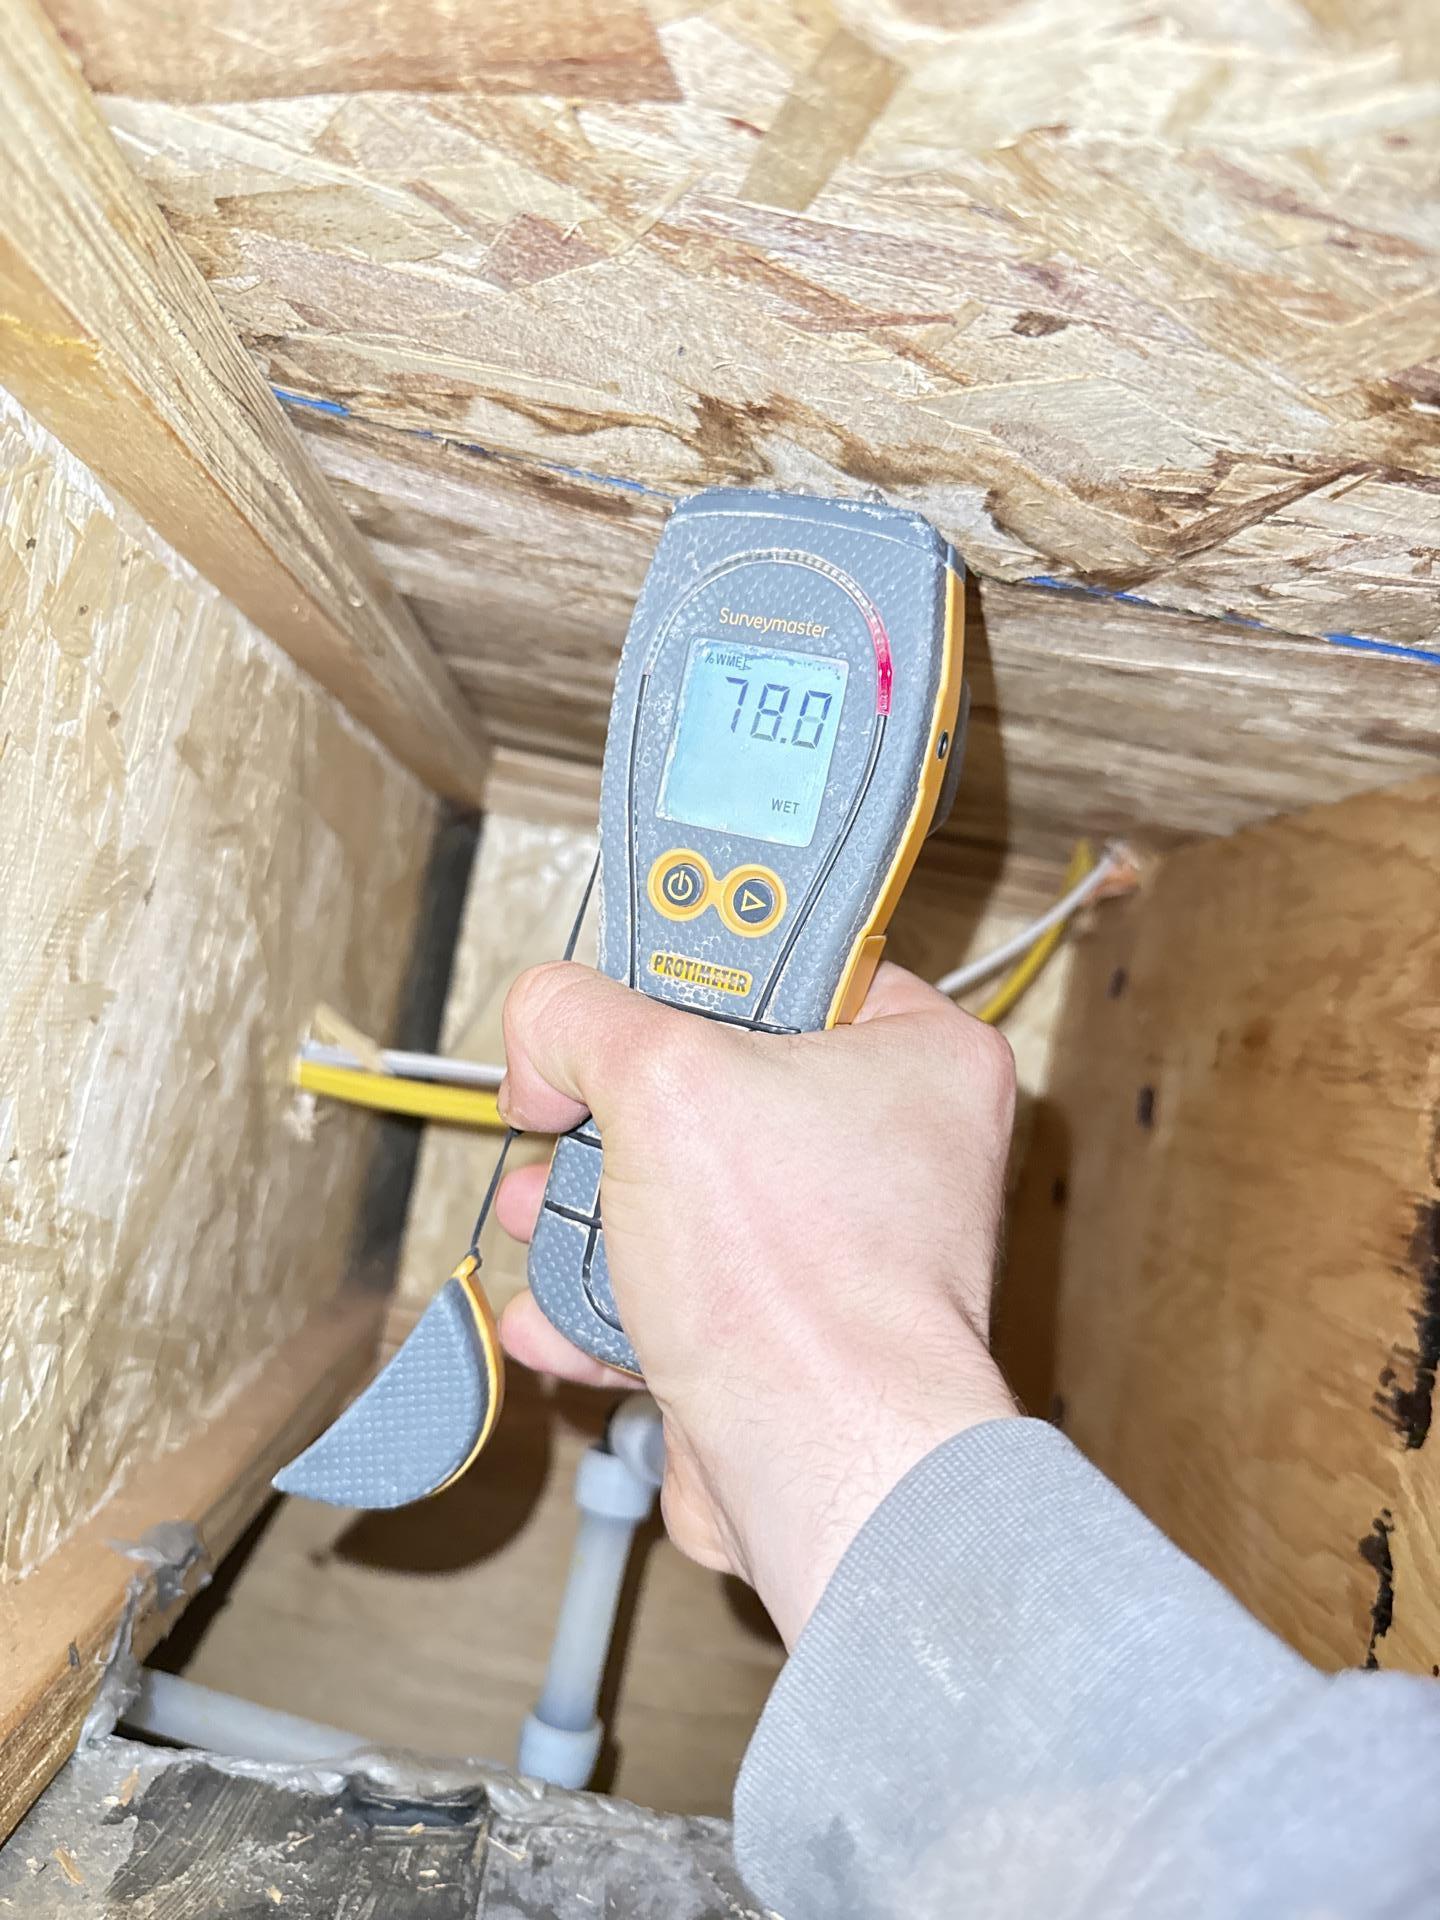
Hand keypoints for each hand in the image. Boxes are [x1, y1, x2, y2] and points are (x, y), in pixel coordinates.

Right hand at [495, 960, 1017, 1645]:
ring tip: (534, 1219)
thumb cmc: (796, 1280)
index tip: (618, 985)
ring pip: (687, 1193)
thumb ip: (580, 1016)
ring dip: (591, 1213)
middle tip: (562, 1118)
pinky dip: (612, 1300)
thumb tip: (544, 1025)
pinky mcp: (794, 1329)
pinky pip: (687, 1287)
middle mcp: (900, 1150)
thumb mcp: (656, 1078)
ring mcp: (848, 1246)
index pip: (792, 962)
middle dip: (609, 1117)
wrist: (817, 1468)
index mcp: (920, 1057)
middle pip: (718, 1085)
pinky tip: (555, 1315)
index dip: (686, 970)